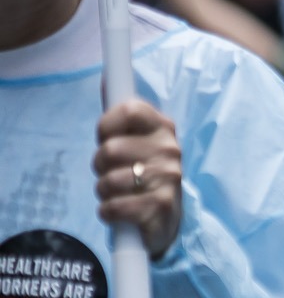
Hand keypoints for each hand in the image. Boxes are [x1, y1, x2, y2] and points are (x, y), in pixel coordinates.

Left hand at [91, 100, 182, 258]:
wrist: (166, 219)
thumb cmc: (144, 174)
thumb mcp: (135, 141)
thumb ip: (120, 115)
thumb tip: (108, 78)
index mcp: (163, 127)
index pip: (128, 109)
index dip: (106, 125)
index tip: (107, 138)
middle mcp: (170, 149)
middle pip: (110, 149)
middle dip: (100, 166)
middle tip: (113, 172)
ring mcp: (169, 178)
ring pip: (108, 181)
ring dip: (104, 192)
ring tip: (118, 193)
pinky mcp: (162, 206)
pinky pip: (113, 207)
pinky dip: (108, 212)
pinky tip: (119, 211)